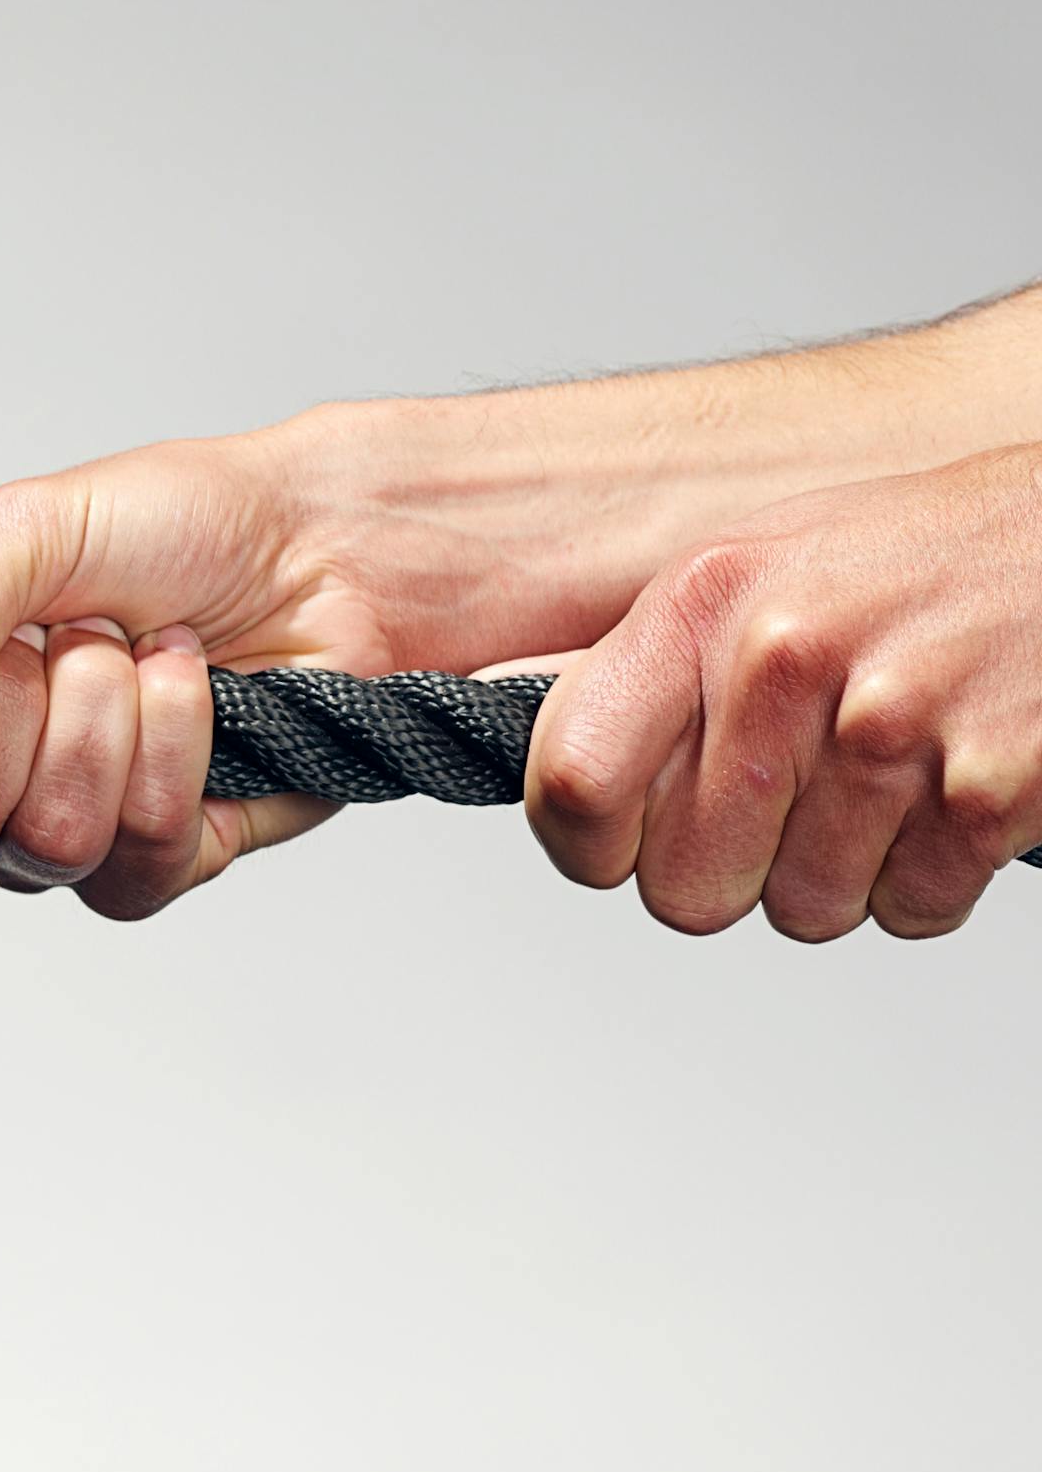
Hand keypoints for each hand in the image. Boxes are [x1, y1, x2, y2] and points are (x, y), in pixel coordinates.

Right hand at [0, 421, 549, 918]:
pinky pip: (134, 864)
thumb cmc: (167, 524)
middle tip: (58, 642)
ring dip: (105, 724)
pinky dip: (176, 757)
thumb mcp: (21, 533)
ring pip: (41, 844)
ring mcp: (60, 826)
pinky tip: (193, 695)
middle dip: (9, 721)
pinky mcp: (158, 859)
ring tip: (137, 655)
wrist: (323, 546)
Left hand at [526, 447, 1041, 939]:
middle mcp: (785, 660)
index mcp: (703, 602)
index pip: (573, 784)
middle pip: (686, 884)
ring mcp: (894, 726)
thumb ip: (639, 662)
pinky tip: (946, 796)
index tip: (615, 848)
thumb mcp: (750, 570)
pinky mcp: (992, 789)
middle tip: (784, 809)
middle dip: (728, 873)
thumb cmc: (908, 561)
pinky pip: (911, 910)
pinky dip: (927, 881)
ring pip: (803, 910)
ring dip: (838, 874)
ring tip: (880, 783)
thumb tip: (481, 706)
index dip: (587, 848)